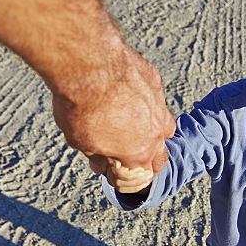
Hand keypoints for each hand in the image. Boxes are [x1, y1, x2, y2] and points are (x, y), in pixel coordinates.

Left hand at [52, 43, 174, 188]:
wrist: (89, 64)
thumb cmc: (81, 105)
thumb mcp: (80, 141)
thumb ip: (96, 155)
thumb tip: (100, 163)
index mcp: (137, 155)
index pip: (138, 180)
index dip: (122, 180)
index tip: (111, 175)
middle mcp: (155, 134)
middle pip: (159, 159)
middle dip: (145, 164)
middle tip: (128, 161)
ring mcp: (159, 107)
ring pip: (165, 129)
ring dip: (153, 136)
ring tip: (137, 133)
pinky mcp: (155, 83)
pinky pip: (157, 101)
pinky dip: (147, 106)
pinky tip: (130, 100)